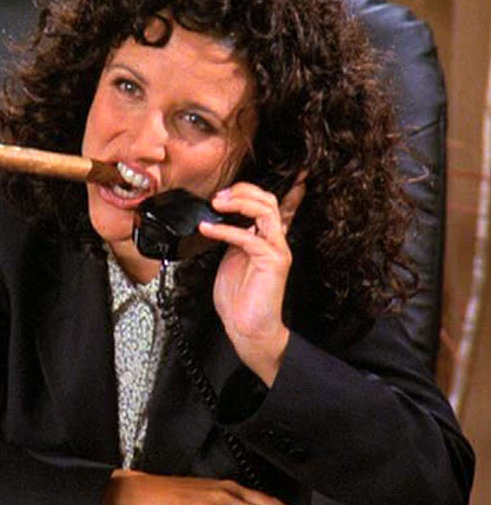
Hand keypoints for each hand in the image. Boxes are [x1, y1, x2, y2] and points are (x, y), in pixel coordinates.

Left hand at [199, 175, 306, 385]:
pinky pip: (247, 236)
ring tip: (218, 203)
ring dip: (239, 201)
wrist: (246, 328)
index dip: (289, 190)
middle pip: (269, 200)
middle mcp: (276, 241)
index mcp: (268, 240)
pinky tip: (208, 228)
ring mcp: (277, 249)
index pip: (282, 208)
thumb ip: (233, 238)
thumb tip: (220, 218)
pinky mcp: (271, 260)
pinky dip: (224, 229)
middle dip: (244, 190)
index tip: (296, 175)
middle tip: (220, 195)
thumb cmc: (239, 299)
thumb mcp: (231, 259)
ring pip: (265, 210)